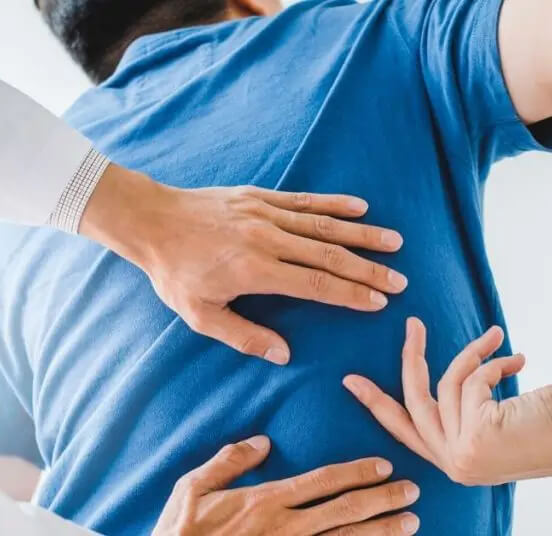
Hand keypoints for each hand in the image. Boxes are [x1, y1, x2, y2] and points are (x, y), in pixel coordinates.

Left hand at [81, 165, 406, 363]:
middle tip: (399, 282)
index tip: (379, 303)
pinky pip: (304, 201)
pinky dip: (333, 204)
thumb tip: (284, 354)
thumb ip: (244, 336)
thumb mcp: (200, 314)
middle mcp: (267, 240)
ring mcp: (265, 214)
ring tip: (395, 243)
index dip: (350, 295)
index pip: (315, 285)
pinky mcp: (260, 197)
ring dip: (362, 235)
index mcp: (256, 271)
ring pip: (324, 225)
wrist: (152, 221)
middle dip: (368, 270)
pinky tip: (360, 207)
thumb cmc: (175, 272)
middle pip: (329, 256)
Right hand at [153, 436, 420, 535]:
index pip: (321, 482)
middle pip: (345, 512)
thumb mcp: (192, 488)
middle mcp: (285, 529)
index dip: (356, 473)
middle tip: (414, 491)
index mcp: (265, 501)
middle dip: (382, 501)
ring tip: (411, 524)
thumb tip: (263, 441)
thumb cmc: (180, 532)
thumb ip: (229, 461)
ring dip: (381, 532)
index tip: (384, 465)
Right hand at [342, 318, 551, 485]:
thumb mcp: (497, 417)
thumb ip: (468, 406)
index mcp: (458, 464)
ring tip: (498, 338)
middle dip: (410, 359)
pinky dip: (491, 364)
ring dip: (474, 354)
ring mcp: (463, 456)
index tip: (351, 381)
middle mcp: (455, 466)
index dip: (377, 404)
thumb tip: (448, 377)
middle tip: (411, 324)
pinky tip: (519, 362)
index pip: (407, 431)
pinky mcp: (474, 439)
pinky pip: (469, 382)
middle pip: (413, 402)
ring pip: (446, 386)